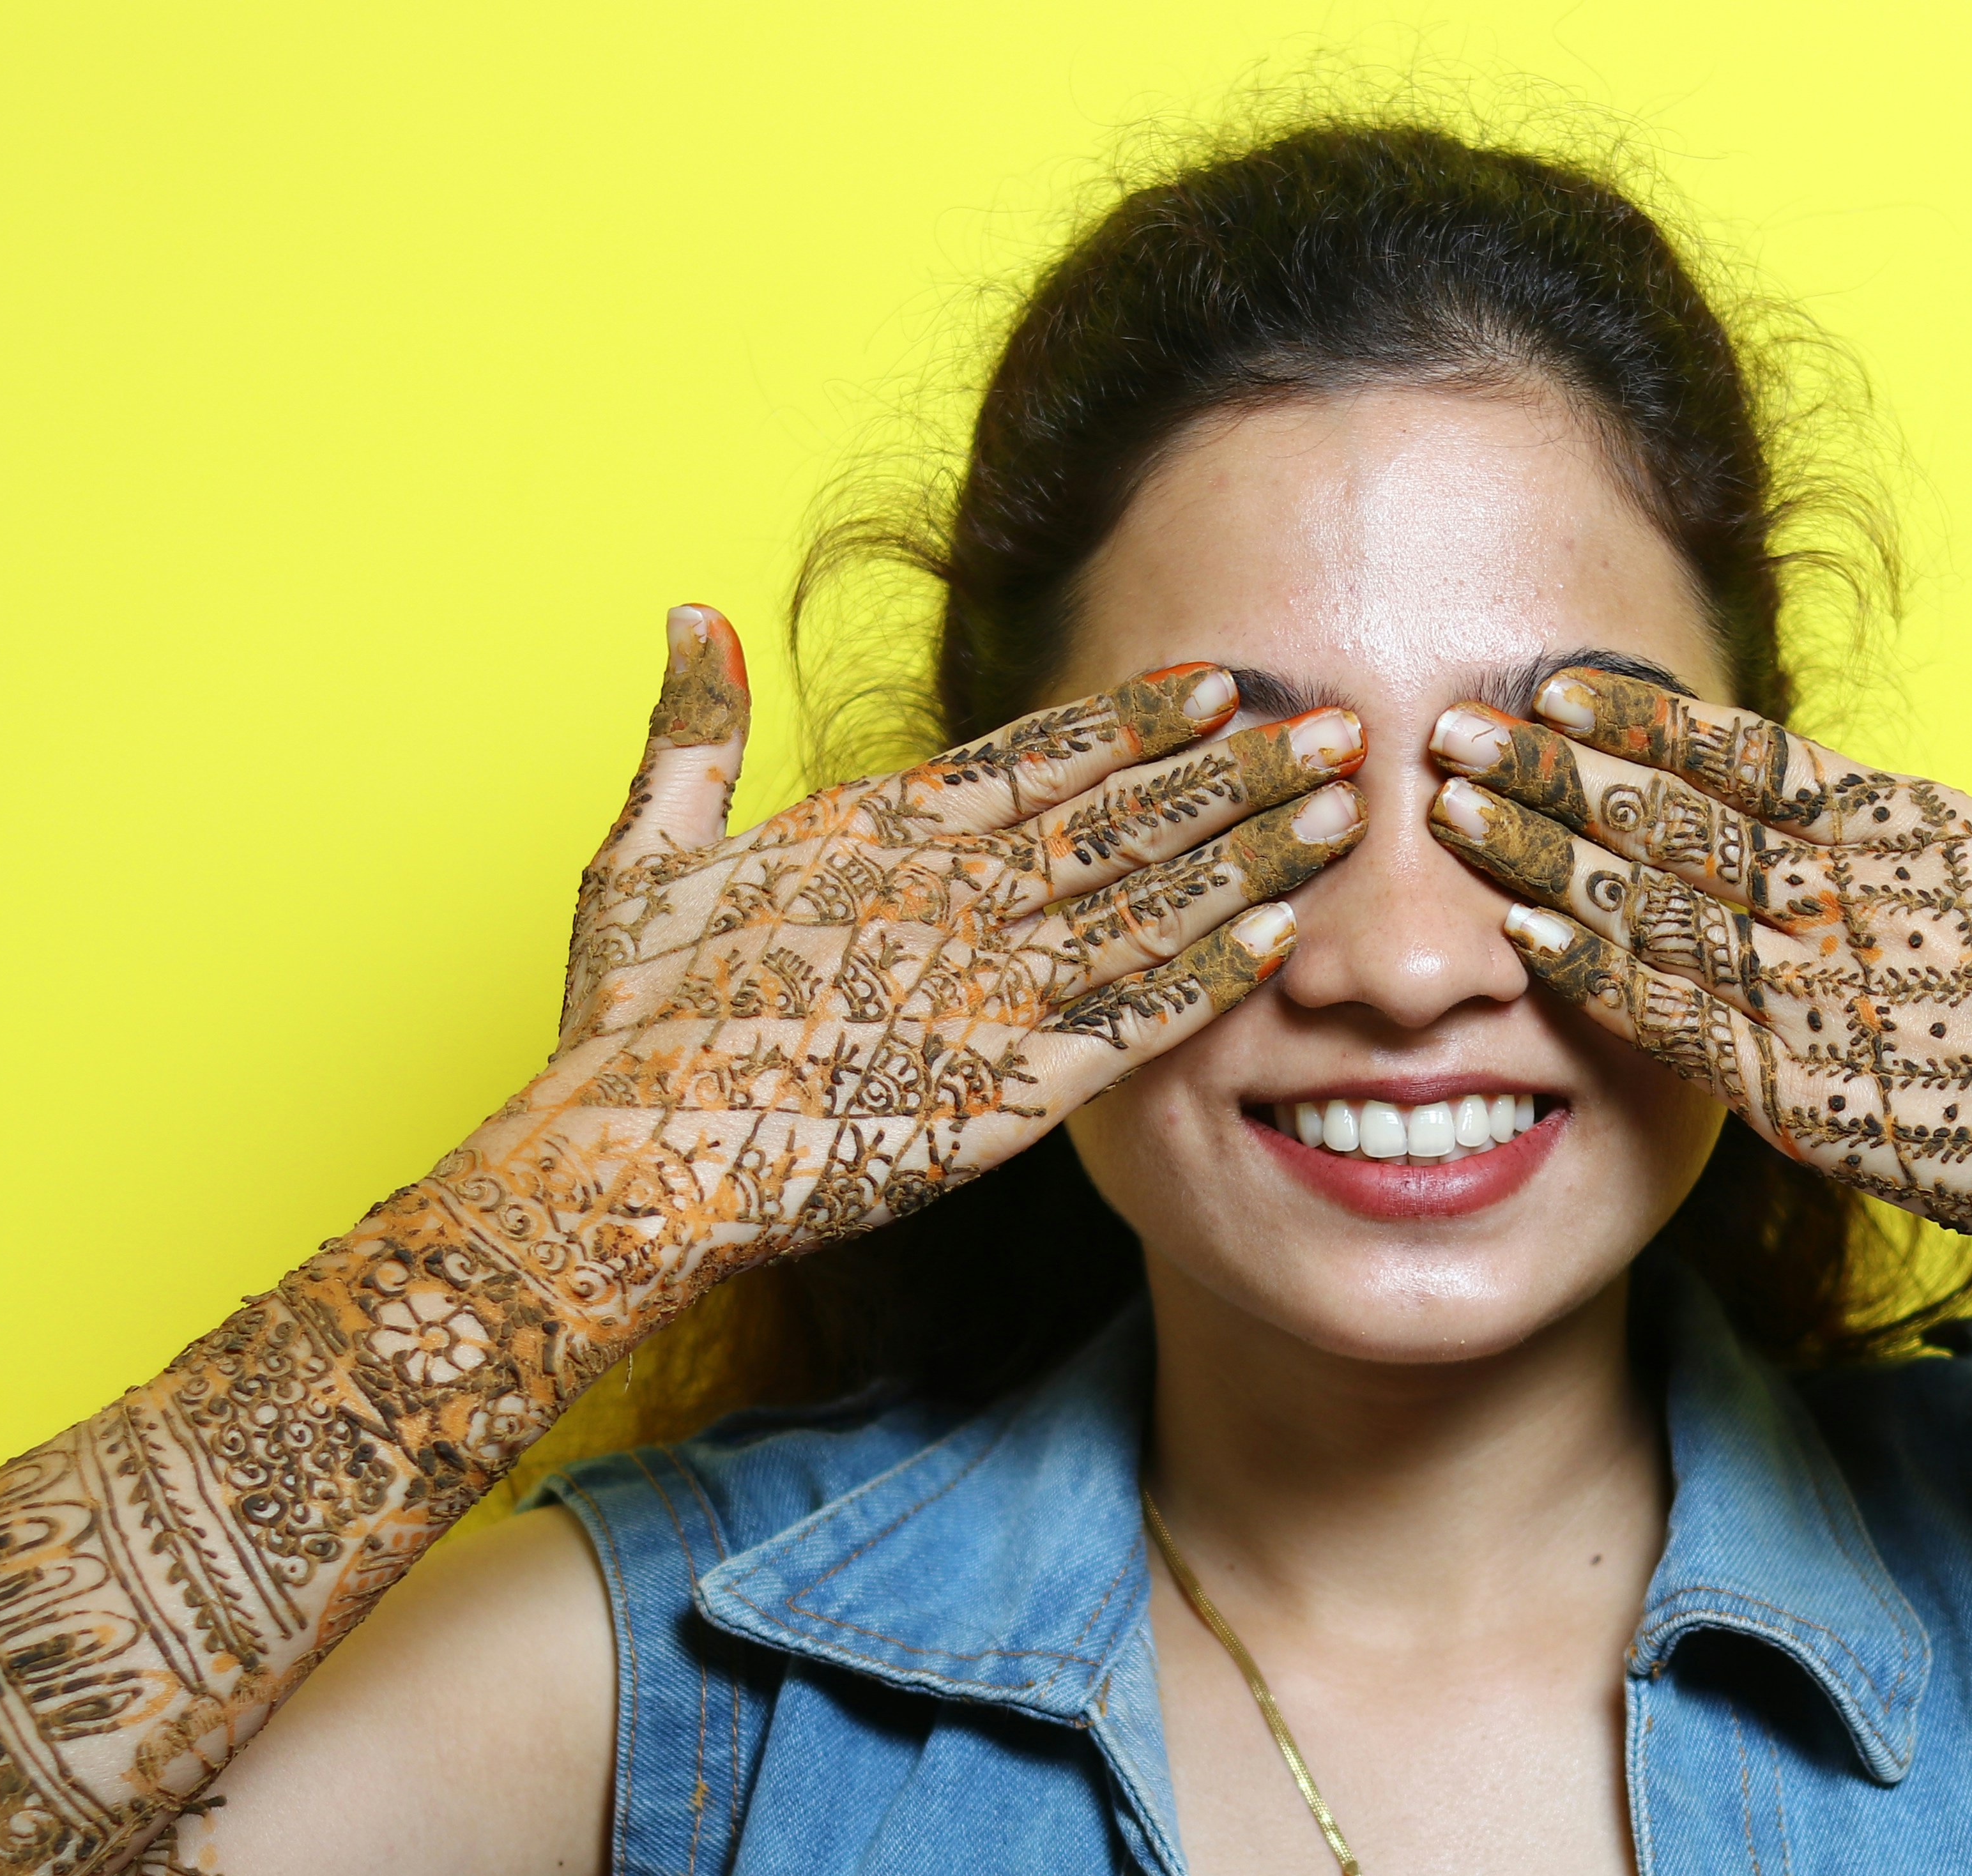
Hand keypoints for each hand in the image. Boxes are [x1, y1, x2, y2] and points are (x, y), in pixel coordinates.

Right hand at [511, 606, 1362, 1292]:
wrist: (625, 1165)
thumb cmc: (625, 1026)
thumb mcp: (645, 856)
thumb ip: (689, 732)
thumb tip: (695, 614)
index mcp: (876, 830)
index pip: (1040, 753)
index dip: (1138, 716)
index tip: (1225, 681)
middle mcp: (948, 894)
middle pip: (1127, 816)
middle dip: (1241, 773)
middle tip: (1346, 729)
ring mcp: (985, 990)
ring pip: (1151, 905)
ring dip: (1253, 859)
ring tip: (1346, 815)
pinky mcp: (1008, 1089)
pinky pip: (1135, 1023)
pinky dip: (1209, 979)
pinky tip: (1282, 939)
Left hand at [1424, 580, 1971, 1273]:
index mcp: (1917, 825)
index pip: (1745, 751)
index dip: (1639, 716)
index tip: (1552, 684)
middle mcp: (1850, 898)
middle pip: (1667, 817)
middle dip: (1548, 771)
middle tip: (1443, 731)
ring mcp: (1817, 994)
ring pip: (1647, 907)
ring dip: (1540, 856)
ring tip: (1444, 812)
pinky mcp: (1802, 1092)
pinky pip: (1668, 1020)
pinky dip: (1591, 971)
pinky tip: (1518, 932)